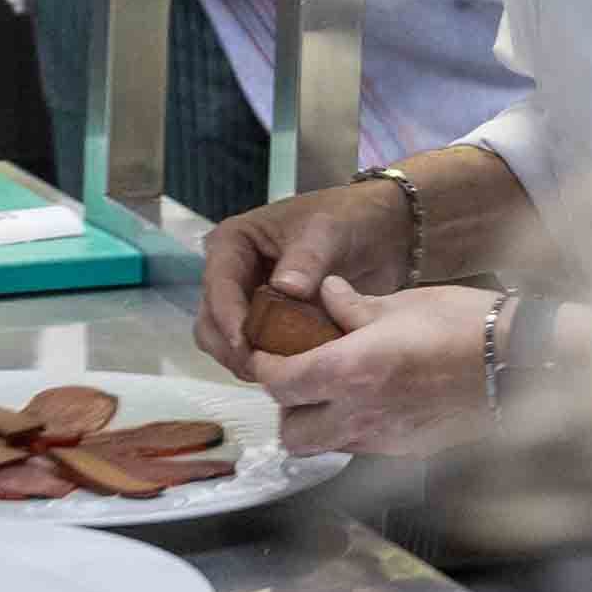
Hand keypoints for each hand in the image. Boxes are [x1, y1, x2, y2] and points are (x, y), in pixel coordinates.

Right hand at [194, 185, 412, 379]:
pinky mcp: (269, 323)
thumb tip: (286, 288)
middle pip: (211, 319)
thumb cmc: (347, 219)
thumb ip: (307, 259)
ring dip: (247, 360)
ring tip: (279, 372)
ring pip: (227, 341)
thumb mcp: (326, 232)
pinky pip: (256, 350)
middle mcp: (233, 273)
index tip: (244, 344)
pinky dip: (268, 363)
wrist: (380, 233)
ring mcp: (249, 301)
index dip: (227, 316)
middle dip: (231, 347)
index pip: (218, 283)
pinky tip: (292, 370)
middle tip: (262, 368)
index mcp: (234, 242)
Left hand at [251, 276, 500, 456]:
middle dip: (287, 408)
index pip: (279, 383)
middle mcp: (362, 414)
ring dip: (320, 423)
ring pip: (327, 447)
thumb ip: (353, 305)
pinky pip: (364, 448)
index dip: (263, 368)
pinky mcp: (409, 451)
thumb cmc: (464, 324)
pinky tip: (376, 399)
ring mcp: (386, 440)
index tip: (265, 352)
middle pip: (292, 434)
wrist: (517, 362)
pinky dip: (356, 429)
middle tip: (299, 376)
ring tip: (337, 389)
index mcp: (352, 370)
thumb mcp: (402, 303)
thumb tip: (325, 294)